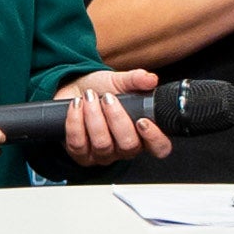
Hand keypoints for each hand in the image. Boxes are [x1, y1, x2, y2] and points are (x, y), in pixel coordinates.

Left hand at [50, 69, 169, 167]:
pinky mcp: (80, 155)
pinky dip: (75, 121)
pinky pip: (78, 144)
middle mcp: (124, 149)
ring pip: (102, 144)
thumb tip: (151, 79)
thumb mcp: (121, 81)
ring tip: (88, 96)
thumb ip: (137, 79)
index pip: (159, 148)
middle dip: (116, 118)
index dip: (154, 138)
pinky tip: (76, 105)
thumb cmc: (101, 89)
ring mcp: (102, 155)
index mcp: (142, 134)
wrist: (74, 90)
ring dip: (94, 116)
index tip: (142, 121)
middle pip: (128, 145)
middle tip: (107, 97)